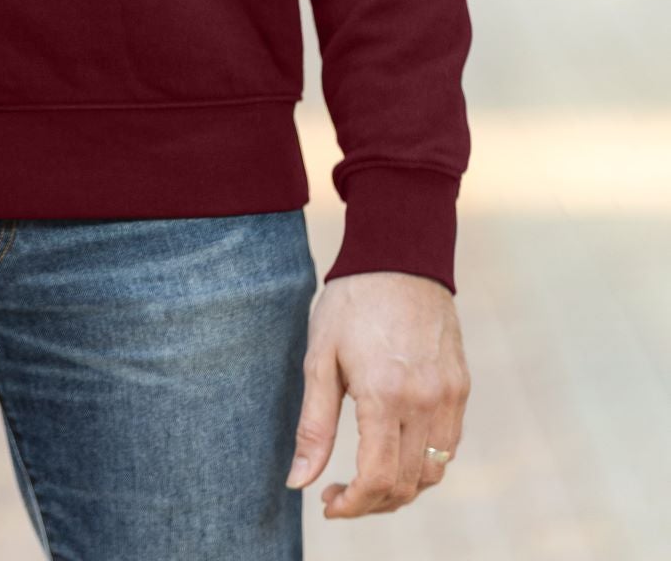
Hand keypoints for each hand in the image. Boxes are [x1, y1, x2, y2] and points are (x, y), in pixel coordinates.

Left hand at [285, 270, 470, 516]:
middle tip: (340, 494)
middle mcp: (426, 401)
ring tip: (365, 477)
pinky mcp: (462, 387)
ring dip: (401, 488)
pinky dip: (424, 462)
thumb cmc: (351, 302)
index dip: (354, 505)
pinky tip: (395, 448)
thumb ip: (313, 426)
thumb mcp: (319, 357)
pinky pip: (449, 445)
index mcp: (385, 394)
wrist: (399, 254)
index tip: (329, 504)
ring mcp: (450, 395)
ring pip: (434, 472)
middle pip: (407, 485)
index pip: (378, 479)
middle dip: (372, 502)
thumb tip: (298, 481)